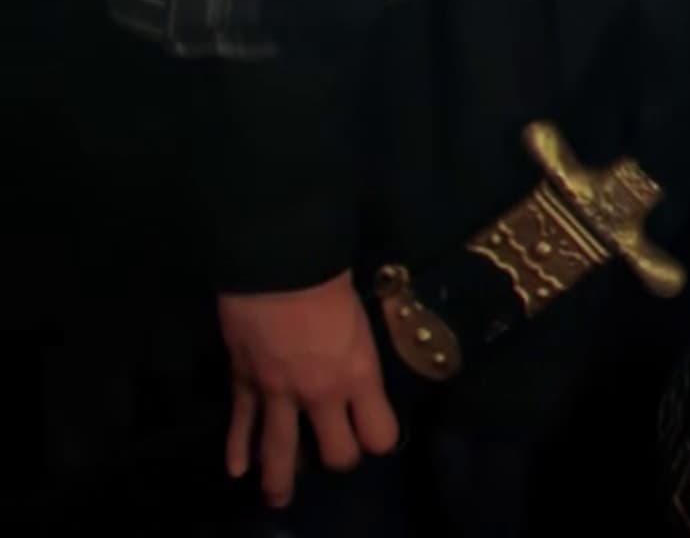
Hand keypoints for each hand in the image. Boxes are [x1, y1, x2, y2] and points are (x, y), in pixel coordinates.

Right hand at [216, 277, 398, 507]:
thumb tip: (354, 374)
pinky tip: (237, 470)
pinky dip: (237, 450)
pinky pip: (241, 425)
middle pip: (336, 453)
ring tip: (279, 499)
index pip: (379, 434)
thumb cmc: (330, 284)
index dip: (379, 439)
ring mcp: (279, 394)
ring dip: (281, 480)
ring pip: (281, 451)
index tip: (375, 434)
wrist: (279, 264)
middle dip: (338, 458)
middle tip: (335, 454)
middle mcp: (322, 394)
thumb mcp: (364, 323)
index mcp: (360, 376)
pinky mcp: (244, 383)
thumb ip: (358, 358)